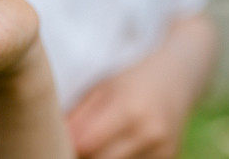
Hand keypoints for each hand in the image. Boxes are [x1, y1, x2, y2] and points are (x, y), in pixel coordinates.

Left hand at [66, 56, 192, 158]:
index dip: (67, 145)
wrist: (177, 77)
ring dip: (99, 157)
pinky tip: (115, 147)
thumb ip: (79, 115)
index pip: (86, 144)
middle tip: (70, 143)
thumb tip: (51, 136)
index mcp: (128, 109)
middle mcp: (149, 133)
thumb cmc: (130, 80)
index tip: (54, 139)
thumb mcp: (102, 88)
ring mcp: (162, 151)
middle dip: (80, 154)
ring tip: (94, 142)